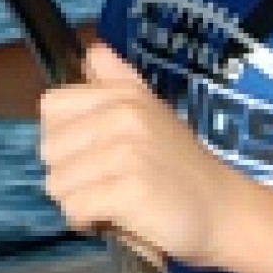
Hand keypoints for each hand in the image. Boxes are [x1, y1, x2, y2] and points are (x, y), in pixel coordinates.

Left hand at [38, 42, 246, 266]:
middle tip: (104, 182)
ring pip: (57, 182)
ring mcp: (126, 153)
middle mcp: (123, 116)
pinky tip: (111, 218)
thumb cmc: (181, 167)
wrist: (224, 211)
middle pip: (49, 149)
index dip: (61, 135)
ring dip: (77, 201)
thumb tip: (91, 50)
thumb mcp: (152, 111)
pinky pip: (75, 208)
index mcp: (123, 95)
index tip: (87, 153)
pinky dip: (87, 222)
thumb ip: (118, 80)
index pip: (51, 106)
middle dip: (68, 174)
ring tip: (110, 200)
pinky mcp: (129, 191)